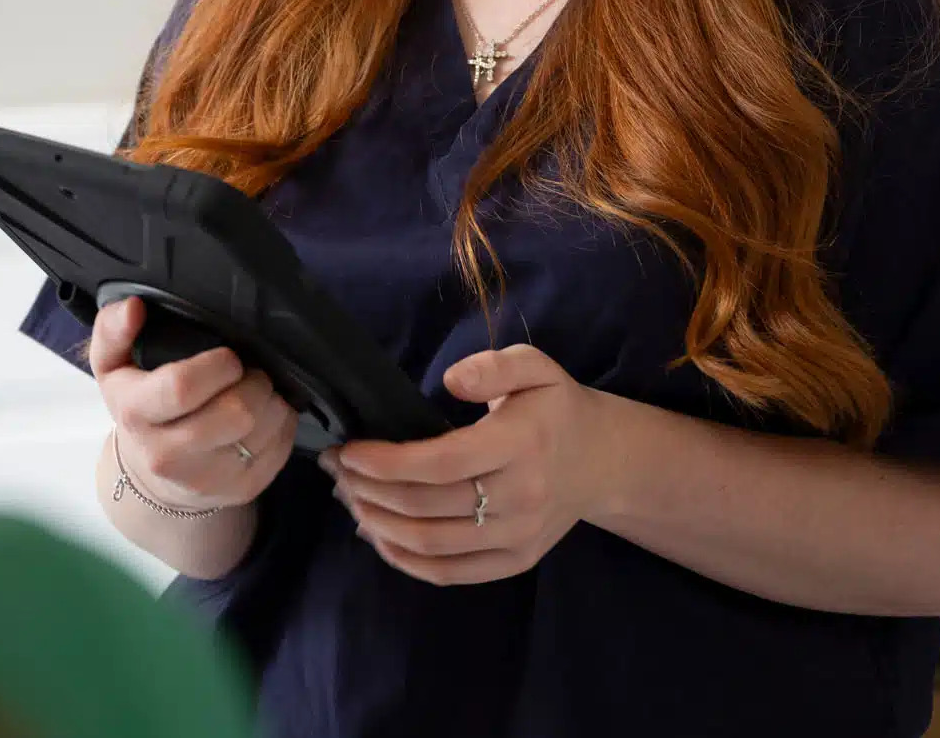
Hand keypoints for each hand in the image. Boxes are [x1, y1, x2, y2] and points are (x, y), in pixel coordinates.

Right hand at [89, 297, 297, 512]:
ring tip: (256, 389)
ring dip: (270, 400)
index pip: (182, 387)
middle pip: (235, 412)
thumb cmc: (138, 405)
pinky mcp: (238, 491)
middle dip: (253, 381)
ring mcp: (205, 479)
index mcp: (135, 414)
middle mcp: (167, 455)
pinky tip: (265, 414)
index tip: (226, 356)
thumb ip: (113, 329)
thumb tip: (134, 306)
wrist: (149, 474)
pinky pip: (279, 449)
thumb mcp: (112, 366)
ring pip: (262, 430)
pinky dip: (281, 423)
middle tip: (247, 371)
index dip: (217, 365)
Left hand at [325, 344, 621, 584]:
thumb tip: (452, 380)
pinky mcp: (516, 562)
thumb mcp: (535, 367)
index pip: (440, 463)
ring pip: (431, 545)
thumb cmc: (556, 409)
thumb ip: (494, 366)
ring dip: (378, 524)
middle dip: (368, 490)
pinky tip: (377, 534)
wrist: (603, 461)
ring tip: (349, 497)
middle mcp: (522, 497)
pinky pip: (450, 573)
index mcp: (521, 444)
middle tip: (336, 469)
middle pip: (426, 507)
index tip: (349, 450)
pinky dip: (404, 560)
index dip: (386, 462)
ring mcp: (519, 537)